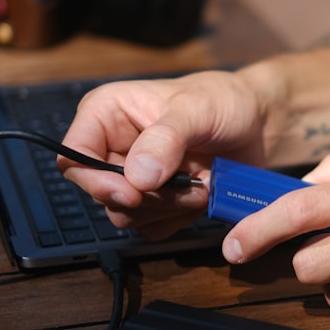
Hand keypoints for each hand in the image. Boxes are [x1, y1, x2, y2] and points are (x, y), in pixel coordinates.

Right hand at [59, 71, 265, 239]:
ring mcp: (134, 178)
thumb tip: (137, 177)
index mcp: (105, 116)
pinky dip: (179, 219)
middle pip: (102, 194)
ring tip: (203, 184)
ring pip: (127, 216)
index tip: (132, 193)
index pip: (73, 159)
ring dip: (168, 209)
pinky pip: (153, 228)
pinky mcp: (156, 201)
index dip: (95, 182)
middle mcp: (112, 149)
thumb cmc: (223, 101)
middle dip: (148, 198)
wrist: (257, 122)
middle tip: (189, 185)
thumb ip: (165, 139)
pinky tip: (201, 195)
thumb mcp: (195, 109)